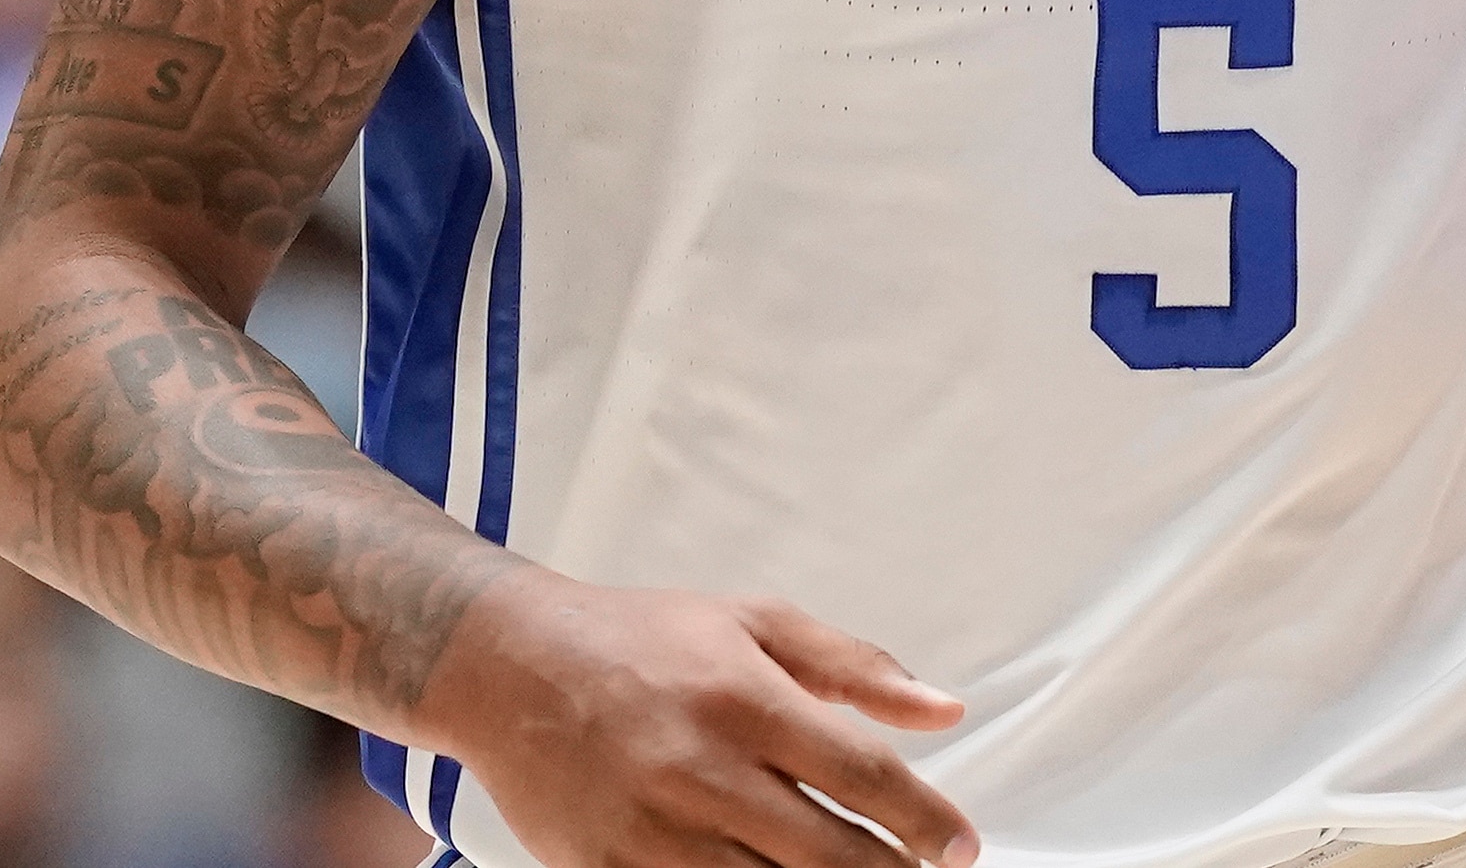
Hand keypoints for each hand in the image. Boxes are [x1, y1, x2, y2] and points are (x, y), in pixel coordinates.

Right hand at [422, 571, 978, 867]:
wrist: (506, 666)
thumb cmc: (637, 640)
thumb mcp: (753, 621)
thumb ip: (854, 666)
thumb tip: (943, 709)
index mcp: (745, 699)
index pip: (865, 775)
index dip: (927, 821)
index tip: (959, 846)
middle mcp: (702, 770)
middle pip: (830, 856)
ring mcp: (653, 833)